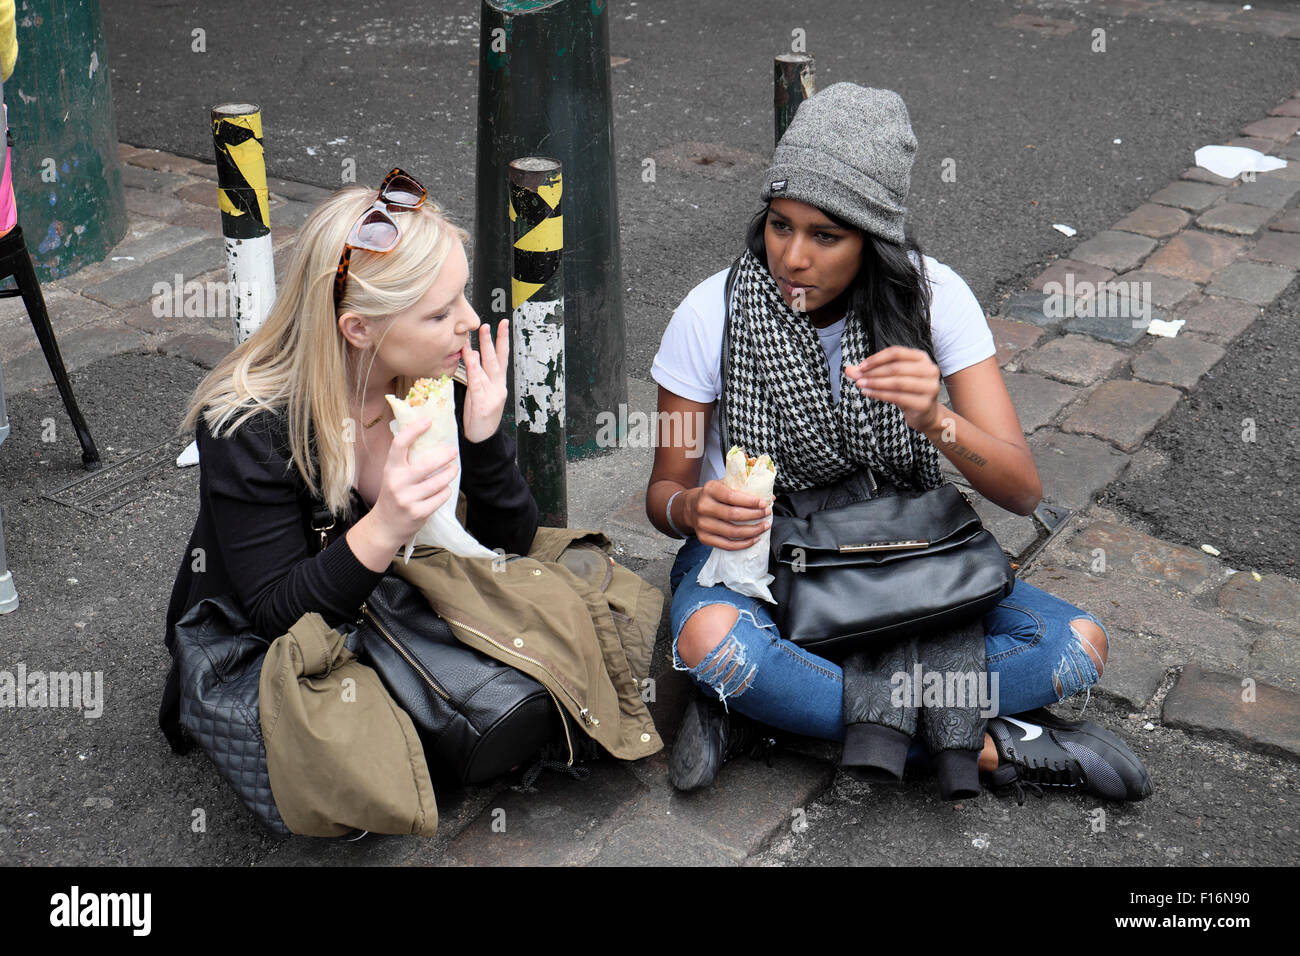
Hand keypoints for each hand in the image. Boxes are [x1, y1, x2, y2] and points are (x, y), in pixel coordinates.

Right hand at [371, 417, 459, 545]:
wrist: (385, 526)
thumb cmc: (393, 495)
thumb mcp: (392, 476)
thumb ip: (405, 460)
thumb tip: (427, 436)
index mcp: (391, 470)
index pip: (399, 444)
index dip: (414, 430)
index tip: (428, 421)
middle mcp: (398, 483)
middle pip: (427, 464)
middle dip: (445, 456)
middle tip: (453, 451)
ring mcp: (408, 499)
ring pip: (438, 482)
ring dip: (450, 474)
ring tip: (454, 469)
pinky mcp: (419, 513)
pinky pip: (441, 497)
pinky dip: (446, 491)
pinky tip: (445, 488)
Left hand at [462, 320, 509, 443]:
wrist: (482, 440)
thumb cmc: (479, 418)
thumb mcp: (480, 395)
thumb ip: (477, 377)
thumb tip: (472, 356)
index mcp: (498, 384)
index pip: (502, 358)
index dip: (502, 341)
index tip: (502, 324)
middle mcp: (498, 387)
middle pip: (497, 360)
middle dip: (493, 340)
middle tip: (489, 324)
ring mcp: (491, 395)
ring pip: (488, 368)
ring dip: (484, 349)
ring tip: (481, 333)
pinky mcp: (482, 403)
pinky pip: (477, 382)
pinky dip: (474, 368)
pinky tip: (470, 356)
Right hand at [685, 481, 772, 551]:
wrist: (690, 507)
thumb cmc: (713, 495)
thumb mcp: (724, 484)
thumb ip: (745, 489)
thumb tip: (770, 497)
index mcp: (709, 489)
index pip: (732, 496)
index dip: (750, 502)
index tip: (764, 504)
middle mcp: (703, 506)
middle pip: (733, 515)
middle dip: (754, 515)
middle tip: (767, 514)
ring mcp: (702, 524)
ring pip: (732, 532)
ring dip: (752, 531)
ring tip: (763, 526)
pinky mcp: (704, 538)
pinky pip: (727, 545)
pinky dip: (743, 544)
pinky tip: (753, 538)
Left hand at [847, 345, 942, 432]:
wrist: (925, 414)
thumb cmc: (906, 391)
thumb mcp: (890, 378)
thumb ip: (870, 372)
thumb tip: (848, 369)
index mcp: (922, 358)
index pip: (896, 352)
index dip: (877, 358)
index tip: (861, 366)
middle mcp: (930, 370)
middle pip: (897, 367)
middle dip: (874, 372)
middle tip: (857, 377)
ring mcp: (930, 387)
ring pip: (897, 382)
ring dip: (876, 383)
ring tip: (861, 385)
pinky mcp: (924, 404)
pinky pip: (898, 397)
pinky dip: (880, 394)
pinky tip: (868, 393)